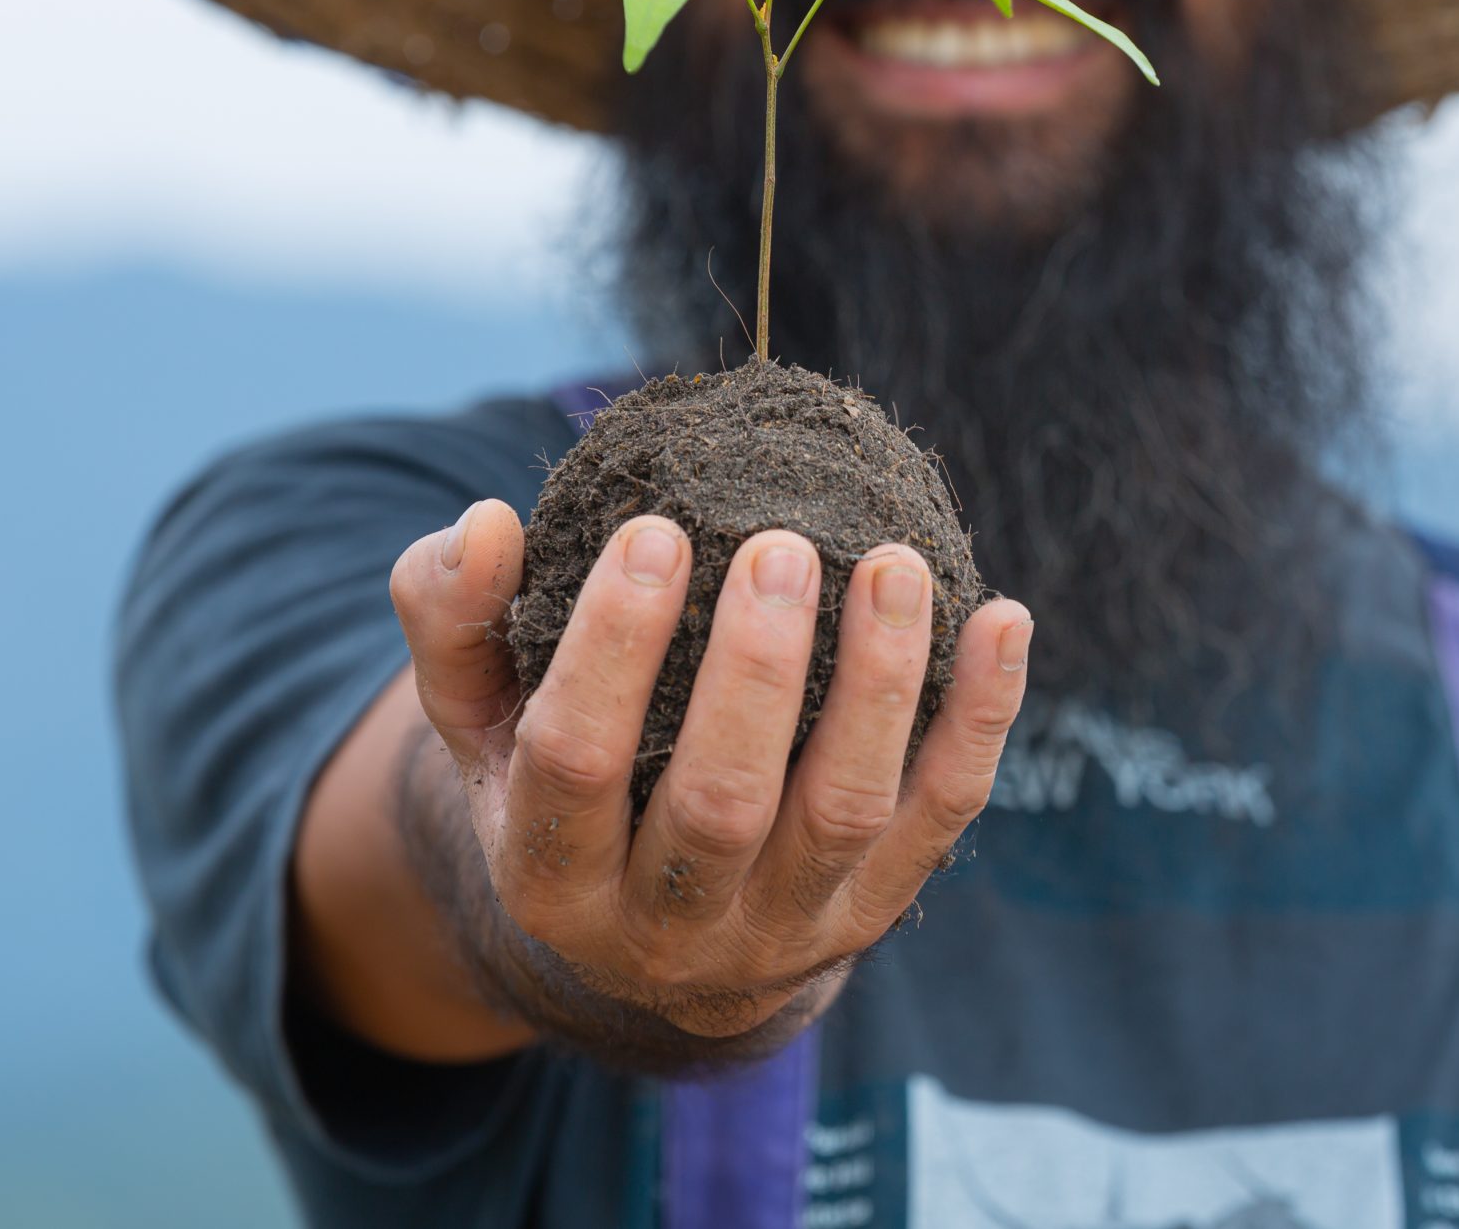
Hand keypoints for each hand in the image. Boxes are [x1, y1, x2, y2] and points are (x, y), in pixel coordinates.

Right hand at [389, 499, 1031, 1039]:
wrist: (655, 936)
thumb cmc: (565, 779)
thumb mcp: (481, 717)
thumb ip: (456, 618)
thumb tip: (486, 521)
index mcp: (549, 872)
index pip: (576, 760)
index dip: (613, 648)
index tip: (655, 531)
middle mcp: (665, 923)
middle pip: (718, 803)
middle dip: (755, 670)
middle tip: (783, 545)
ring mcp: (784, 924)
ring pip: (842, 812)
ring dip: (876, 685)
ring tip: (894, 564)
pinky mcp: (877, 906)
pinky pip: (943, 813)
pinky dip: (979, 718)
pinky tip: (1003, 618)